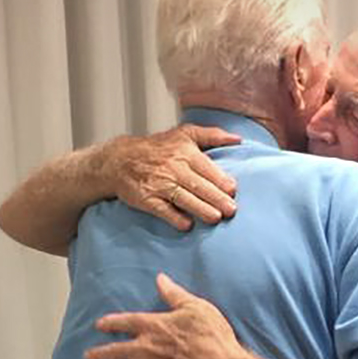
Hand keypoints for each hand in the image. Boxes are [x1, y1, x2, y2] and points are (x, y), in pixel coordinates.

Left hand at [85, 273, 243, 358]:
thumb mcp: (197, 308)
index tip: (99, 325)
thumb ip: (175, 294)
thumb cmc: (212, 338)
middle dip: (98, 353)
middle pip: (113, 350)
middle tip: (88, 356)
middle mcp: (143, 348)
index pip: (124, 322)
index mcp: (153, 325)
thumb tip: (160, 278)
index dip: (110, 323)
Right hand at [107, 124, 239, 231]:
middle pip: (198, 185)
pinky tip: (186, 225)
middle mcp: (173, 168)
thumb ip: (212, 135)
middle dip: (216, 198)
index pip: (207, 168)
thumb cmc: (158, 148)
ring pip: (183, 197)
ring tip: (215, 218)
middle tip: (231, 210)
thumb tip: (238, 139)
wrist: (120, 159)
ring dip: (200, 208)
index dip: (221, 180)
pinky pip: (162, 209)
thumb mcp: (185, 133)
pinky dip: (174, 217)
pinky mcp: (147, 199)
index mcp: (185, 152)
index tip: (233, 190)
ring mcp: (159, 184)